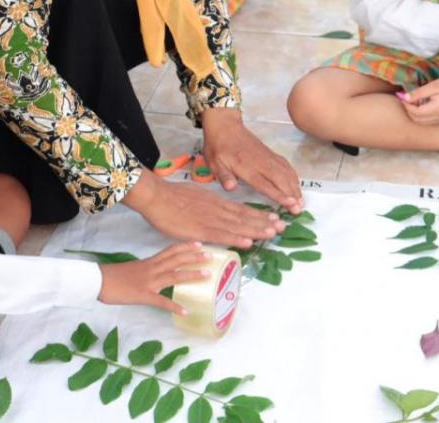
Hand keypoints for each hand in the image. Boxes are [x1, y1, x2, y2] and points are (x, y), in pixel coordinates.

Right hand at [98, 242, 211, 313]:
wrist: (98, 281)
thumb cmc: (114, 275)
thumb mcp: (134, 268)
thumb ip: (148, 269)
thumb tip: (160, 272)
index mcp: (149, 262)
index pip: (171, 251)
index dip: (186, 246)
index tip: (200, 243)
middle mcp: (152, 269)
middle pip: (176, 260)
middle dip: (195, 257)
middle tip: (211, 256)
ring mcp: (149, 282)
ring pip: (173, 276)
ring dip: (191, 275)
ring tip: (207, 276)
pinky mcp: (143, 295)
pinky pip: (161, 301)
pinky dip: (174, 306)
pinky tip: (184, 311)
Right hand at [124, 170, 283, 248]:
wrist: (156, 196)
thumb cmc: (172, 197)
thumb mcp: (196, 196)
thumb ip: (209, 205)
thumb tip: (219, 209)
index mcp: (216, 203)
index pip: (242, 210)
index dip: (259, 215)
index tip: (275, 219)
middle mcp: (217, 210)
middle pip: (244, 217)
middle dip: (264, 223)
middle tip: (282, 227)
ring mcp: (210, 219)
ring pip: (237, 226)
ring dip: (256, 230)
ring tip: (273, 233)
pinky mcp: (200, 229)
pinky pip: (221, 235)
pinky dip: (235, 238)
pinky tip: (248, 242)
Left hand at [200, 108, 301, 213]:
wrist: (224, 125)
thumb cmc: (218, 147)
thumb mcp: (214, 162)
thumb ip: (224, 176)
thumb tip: (231, 188)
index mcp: (244, 166)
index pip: (264, 183)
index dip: (279, 195)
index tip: (291, 204)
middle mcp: (259, 162)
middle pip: (280, 179)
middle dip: (291, 194)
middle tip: (299, 209)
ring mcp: (267, 156)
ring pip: (285, 172)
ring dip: (294, 186)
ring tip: (301, 201)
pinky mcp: (270, 153)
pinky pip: (285, 165)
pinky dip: (293, 175)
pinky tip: (296, 184)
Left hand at [399, 75, 438, 125]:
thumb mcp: (433, 86)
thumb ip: (418, 93)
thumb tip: (405, 98)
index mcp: (438, 109)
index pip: (416, 113)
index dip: (407, 106)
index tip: (403, 97)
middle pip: (418, 119)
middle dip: (410, 110)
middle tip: (407, 100)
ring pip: (422, 122)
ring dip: (415, 114)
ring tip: (415, 102)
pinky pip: (429, 122)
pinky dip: (422, 117)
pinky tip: (423, 106)